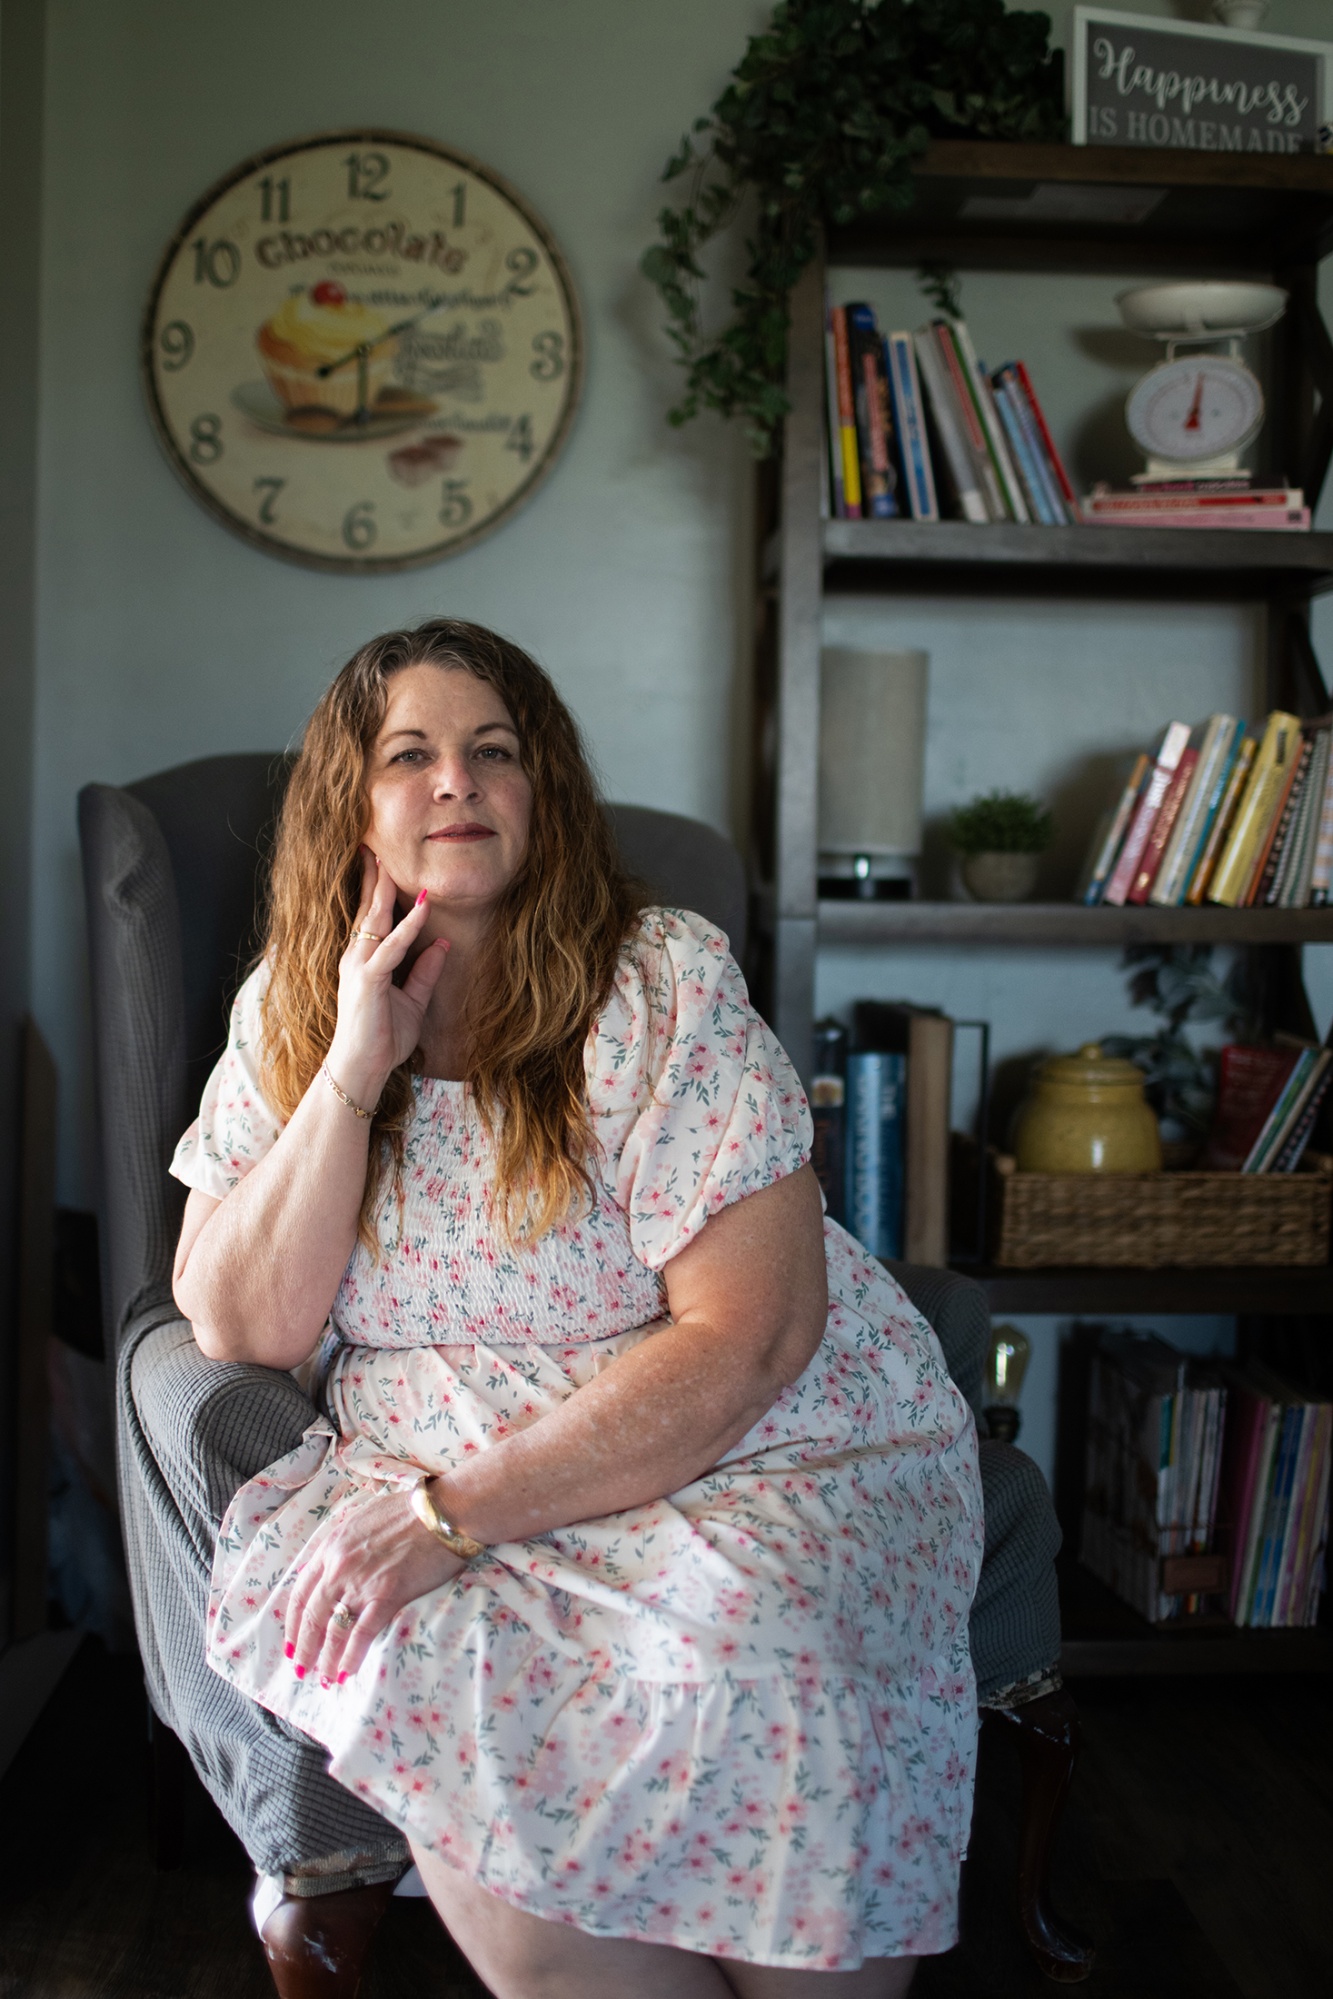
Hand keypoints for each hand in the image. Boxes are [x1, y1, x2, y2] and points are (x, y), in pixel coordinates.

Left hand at [284, 1488, 466, 1684]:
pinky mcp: (388, 1595)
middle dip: (303, 1648)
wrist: (441, 1512)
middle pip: (312, 1616)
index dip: (293, 1621)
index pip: (301, 1592)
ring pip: (333, 1629)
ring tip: (323, 1679)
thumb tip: (337, 1560)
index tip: (292, 1641)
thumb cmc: (407, 1511)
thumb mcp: (361, 1519)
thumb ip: (343, 1543)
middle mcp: (339, 1568)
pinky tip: (345, 1673)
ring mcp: (362, 1583)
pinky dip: (351, 1657)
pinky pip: (362, 1633)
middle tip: (301, 1669)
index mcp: (331, 1547)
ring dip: (325, 1659)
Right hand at [324, 849, 449, 1109]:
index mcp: (364, 960)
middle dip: (374, 877)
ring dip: (387, 891)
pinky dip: (409, 927)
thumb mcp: (413, 1001)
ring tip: (393, 862)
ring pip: (376, 920)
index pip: (371, 917)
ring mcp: (360, 967)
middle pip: (368, 909)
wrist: (361, 1069)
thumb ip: (425, 972)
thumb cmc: (382, 1038)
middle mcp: (357, 958)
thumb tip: (443, 945)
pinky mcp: (368, 981)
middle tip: (375, 844)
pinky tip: (423, 908)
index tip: (380, 861)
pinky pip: (392, 948)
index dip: (376, 888)